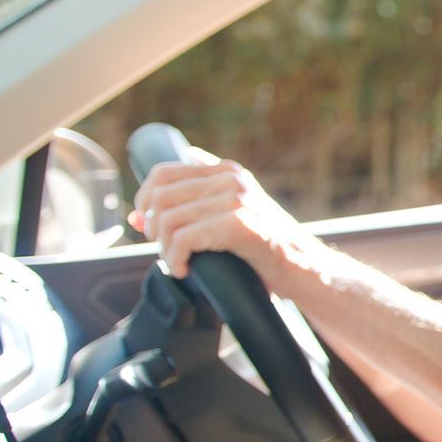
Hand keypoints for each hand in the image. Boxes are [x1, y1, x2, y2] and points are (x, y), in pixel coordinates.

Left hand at [128, 151, 304, 280]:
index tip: (149, 226)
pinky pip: (184, 239)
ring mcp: (236, 200)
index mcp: (228, 171)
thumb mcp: (229, 217)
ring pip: (168, 219)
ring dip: (165, 249)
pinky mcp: (238, 225)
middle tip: (167, 250)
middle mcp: (231, 179)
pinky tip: (185, 270)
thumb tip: (136, 217)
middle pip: (160, 197)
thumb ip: (190, 209)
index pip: (163, 172)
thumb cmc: (266, 249)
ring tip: (178, 263)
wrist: (305, 268)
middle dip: (153, 228)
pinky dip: (176, 259)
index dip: (145, 200)